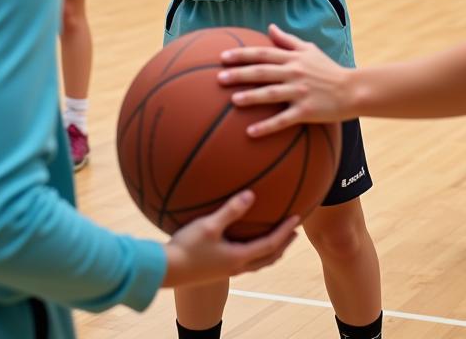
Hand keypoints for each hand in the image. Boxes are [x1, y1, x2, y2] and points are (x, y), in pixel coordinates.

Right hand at [162, 190, 298, 287]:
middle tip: (294, 232)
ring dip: (271, 251)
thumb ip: (231, 210)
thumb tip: (251, 194)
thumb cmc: (187, 247)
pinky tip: (245, 243)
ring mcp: (228, 271)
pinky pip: (245, 262)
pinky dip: (255, 252)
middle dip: (283, 244)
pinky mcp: (218, 270)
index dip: (285, 231)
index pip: (271, 244)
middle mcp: (237, 267)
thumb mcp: (209, 225)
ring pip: (258, 263)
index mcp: (239, 257)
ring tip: (277, 239)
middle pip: (269, 257)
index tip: (298, 219)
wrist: (167, 269)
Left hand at [218, 24, 353, 136]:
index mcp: (293, 58)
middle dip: (239, 74)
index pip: (263, 54)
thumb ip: (288, 40)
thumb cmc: (328, 69)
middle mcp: (294, 73)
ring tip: (233, 100)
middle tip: (219, 78)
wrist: (352, 90)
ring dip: (251, 97)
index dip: (242, 54)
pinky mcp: (306, 112)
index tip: (223, 57)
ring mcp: (300, 92)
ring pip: (271, 93)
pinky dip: (267, 126)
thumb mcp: (309, 50)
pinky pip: (283, 120)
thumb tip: (270, 27)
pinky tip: (250, 132)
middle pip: (262, 72)